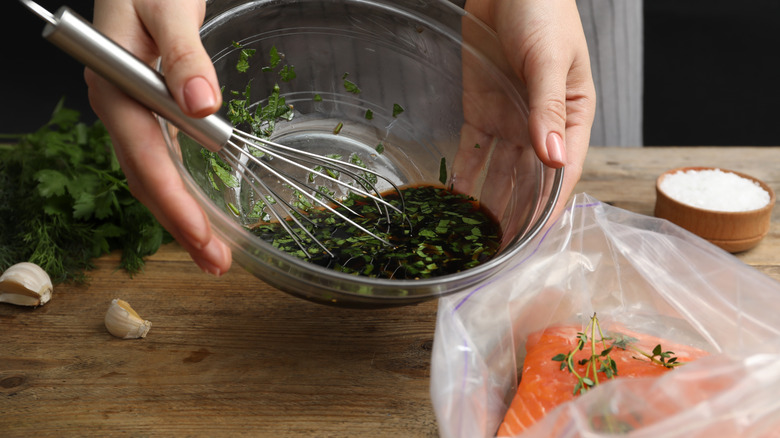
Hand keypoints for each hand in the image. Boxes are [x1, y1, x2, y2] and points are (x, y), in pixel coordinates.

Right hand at [85, 0, 231, 274]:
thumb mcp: (167, 8)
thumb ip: (184, 56)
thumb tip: (204, 104)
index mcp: (116, 88)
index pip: (146, 160)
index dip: (175, 203)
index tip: (203, 238)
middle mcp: (120, 107)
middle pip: (148, 180)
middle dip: (181, 227)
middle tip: (216, 265)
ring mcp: (133, 111)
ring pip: (154, 175)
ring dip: (183, 216)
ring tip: (212, 254)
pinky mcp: (149, 109)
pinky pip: (163, 158)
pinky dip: (182, 189)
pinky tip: (200, 212)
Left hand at [462, 0, 595, 219]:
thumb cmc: (543, 10)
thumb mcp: (550, 59)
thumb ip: (549, 107)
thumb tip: (554, 158)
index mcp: (572, 117)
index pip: (563, 173)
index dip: (549, 207)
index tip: (534, 238)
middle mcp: (540, 126)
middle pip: (529, 180)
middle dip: (516, 213)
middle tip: (497, 248)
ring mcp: (509, 120)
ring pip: (500, 172)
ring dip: (489, 201)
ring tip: (474, 235)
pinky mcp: (480, 111)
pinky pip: (473, 150)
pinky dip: (465, 173)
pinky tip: (456, 198)